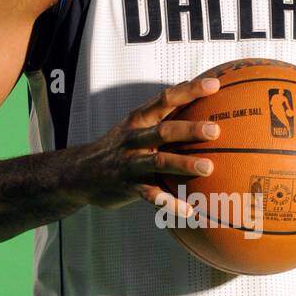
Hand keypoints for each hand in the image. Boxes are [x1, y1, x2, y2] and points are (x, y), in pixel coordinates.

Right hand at [62, 75, 220, 215]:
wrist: (81, 172)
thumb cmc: (120, 146)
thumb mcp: (134, 126)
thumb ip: (162, 115)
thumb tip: (198, 99)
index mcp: (139, 119)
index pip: (165, 99)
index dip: (189, 91)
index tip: (213, 85)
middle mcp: (134, 138)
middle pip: (164, 130)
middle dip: (189, 129)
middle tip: (215, 130)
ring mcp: (130, 163)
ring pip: (158, 162)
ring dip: (184, 164)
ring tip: (208, 168)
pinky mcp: (128, 187)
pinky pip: (151, 195)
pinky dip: (169, 203)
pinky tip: (188, 210)